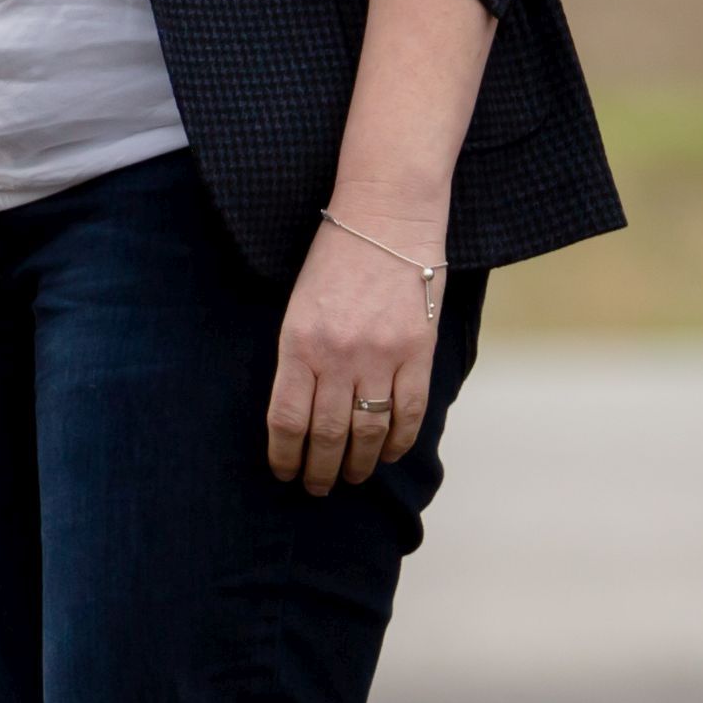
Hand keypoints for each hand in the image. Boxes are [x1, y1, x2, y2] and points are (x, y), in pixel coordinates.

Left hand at [273, 201, 444, 495]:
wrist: (386, 214)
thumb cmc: (336, 256)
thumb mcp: (299, 306)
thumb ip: (299, 358)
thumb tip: (301, 413)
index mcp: (298, 344)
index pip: (286, 421)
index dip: (285, 457)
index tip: (285, 473)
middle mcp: (337, 356)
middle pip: (327, 435)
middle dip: (320, 471)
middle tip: (318, 487)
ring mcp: (380, 355)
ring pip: (368, 432)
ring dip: (358, 464)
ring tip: (353, 477)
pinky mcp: (417, 350)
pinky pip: (409, 412)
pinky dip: (398, 441)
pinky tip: (388, 453)